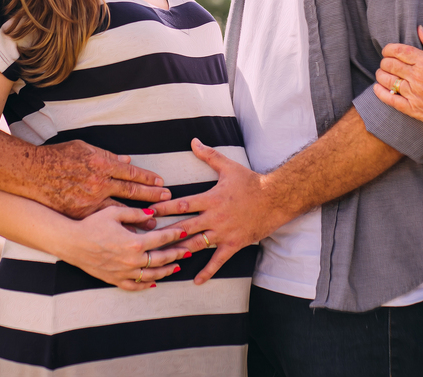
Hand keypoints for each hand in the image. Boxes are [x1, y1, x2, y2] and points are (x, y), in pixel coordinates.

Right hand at [34, 140, 169, 218]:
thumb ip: (107, 156)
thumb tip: (127, 162)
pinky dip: (118, 230)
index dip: (148, 179)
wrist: (32, 175)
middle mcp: (98, 184)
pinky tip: (130, 237)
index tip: (162, 184)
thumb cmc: (57, 157)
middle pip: (131, 192)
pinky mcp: (81, 216)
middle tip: (168, 201)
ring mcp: (90, 202)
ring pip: (121, 212)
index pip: (131, 173)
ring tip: (156, 224)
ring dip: (139, 217)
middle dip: (151, 196)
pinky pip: (103, 224)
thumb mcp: (84, 148)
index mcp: (100, 165)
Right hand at [57, 205, 191, 290]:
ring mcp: (124, 272)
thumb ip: (136, 213)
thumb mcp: (115, 212)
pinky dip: (146, 285)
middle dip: (177, 254)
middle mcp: (132, 260)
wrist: (72, 243)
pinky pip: (135, 286)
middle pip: (161, 259)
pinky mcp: (115, 280)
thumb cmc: (92, 225)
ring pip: (151, 275)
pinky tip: (154, 282)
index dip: (175, 235)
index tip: (184, 232)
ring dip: (166, 271)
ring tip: (176, 267)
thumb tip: (153, 216)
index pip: (162, 239)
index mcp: (134, 242)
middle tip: (188, 251)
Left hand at [149, 138, 285, 284]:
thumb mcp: (229, 167)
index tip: (148, 212)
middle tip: (147, 239)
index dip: (164, 208)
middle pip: (185, 226)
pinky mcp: (234, 244)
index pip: (182, 203)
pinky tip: (195, 281)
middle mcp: (215, 217)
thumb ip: (209, 155)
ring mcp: (224, 233)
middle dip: (165, 232)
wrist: (276, 199)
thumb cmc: (251, 182)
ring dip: (179, 251)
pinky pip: (218, 260)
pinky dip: (207, 271)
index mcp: (211, 198)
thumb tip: (193, 141)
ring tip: (162, 259)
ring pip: (197, 244)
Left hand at [373, 25, 422, 129]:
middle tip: (386, 63)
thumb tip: (419, 28)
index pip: (398, 51)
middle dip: (385, 62)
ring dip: (381, 75)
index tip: (387, 51)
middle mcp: (418, 77)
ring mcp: (414, 94)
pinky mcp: (413, 110)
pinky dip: (380, 92)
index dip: (388, 49)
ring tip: (383, 74)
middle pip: (389, 65)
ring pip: (386, 80)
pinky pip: (390, 99)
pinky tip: (378, 88)